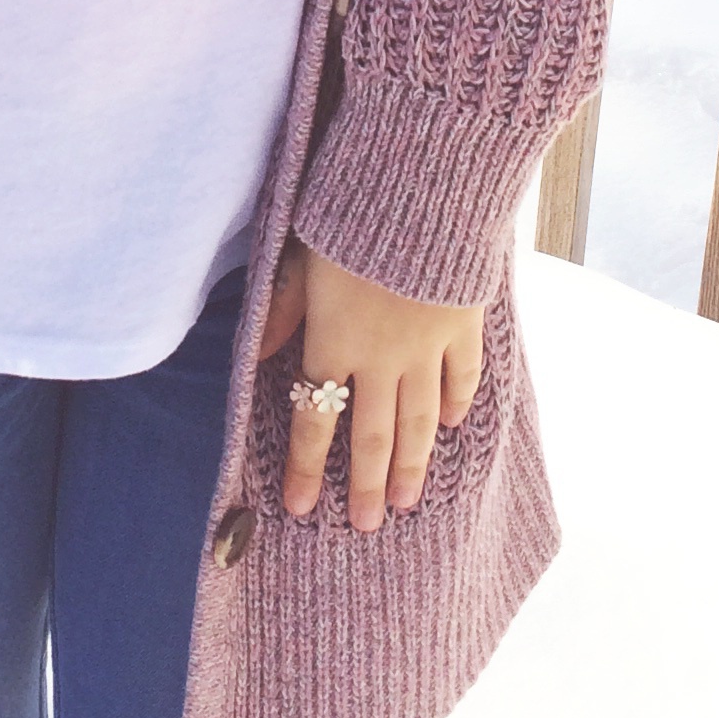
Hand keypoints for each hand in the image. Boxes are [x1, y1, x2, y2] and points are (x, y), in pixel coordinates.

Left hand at [259, 240, 483, 532]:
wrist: (421, 191)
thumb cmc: (350, 215)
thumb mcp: (300, 256)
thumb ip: (282, 309)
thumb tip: (256, 357)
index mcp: (333, 341)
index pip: (315, 417)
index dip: (307, 465)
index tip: (301, 506)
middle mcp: (381, 355)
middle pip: (373, 433)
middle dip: (367, 483)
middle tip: (368, 525)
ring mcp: (427, 344)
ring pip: (419, 418)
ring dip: (412, 462)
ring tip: (407, 500)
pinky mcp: (463, 322)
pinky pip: (461, 373)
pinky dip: (457, 400)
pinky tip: (453, 425)